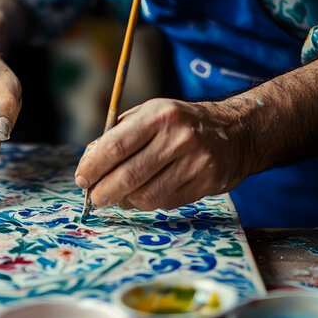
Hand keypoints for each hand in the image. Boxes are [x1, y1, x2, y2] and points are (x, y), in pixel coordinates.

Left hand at [74, 99, 248, 210]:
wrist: (235, 132)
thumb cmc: (180, 122)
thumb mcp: (150, 114)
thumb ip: (117, 135)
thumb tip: (88, 163)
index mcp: (158, 115)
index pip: (114, 147)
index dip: (92, 168)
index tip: (81, 178)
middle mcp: (178, 137)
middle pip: (128, 176)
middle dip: (103, 192)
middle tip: (94, 198)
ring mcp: (194, 162)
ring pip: (146, 195)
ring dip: (124, 201)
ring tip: (117, 197)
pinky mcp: (205, 183)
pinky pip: (164, 202)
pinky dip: (146, 203)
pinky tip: (142, 195)